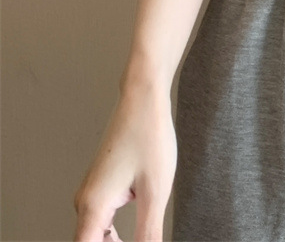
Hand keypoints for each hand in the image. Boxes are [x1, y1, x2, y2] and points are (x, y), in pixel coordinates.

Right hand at [73, 81, 175, 241]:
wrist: (143, 98)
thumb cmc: (149, 135)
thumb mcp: (156, 190)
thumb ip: (149, 233)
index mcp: (94, 206)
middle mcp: (86, 200)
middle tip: (145, 239)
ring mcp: (92, 191)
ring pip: (96, 233)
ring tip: (144, 238)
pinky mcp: (102, 183)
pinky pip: (102, 219)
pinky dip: (115, 232)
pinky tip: (137, 233)